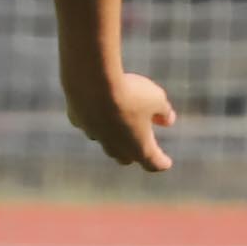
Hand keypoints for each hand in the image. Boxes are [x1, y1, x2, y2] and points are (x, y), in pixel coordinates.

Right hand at [64, 68, 178, 171]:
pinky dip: (96, 117)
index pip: (153, 163)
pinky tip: (98, 105)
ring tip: (121, 123)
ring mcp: (94, 135)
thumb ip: (164, 112)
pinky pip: (89, 122)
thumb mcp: (156, 99)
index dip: (161, 162)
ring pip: (106, 142)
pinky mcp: (78, 120)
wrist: (93, 82)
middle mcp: (115, 147)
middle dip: (135, 152)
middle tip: (142, 145)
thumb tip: (168, 119)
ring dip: (114, 136)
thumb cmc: (131, 93)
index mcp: (139, 148)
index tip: (166, 163)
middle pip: (126, 158)